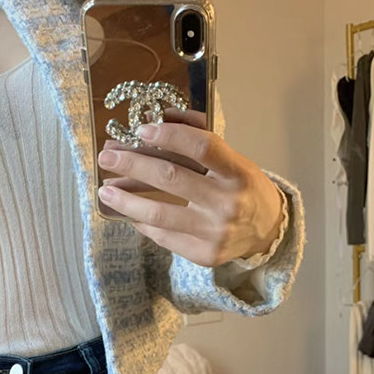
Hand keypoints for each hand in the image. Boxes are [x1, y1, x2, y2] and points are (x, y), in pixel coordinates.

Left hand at [96, 106, 284, 266]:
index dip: (170, 135)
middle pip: (171, 179)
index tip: (142, 129)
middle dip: (133, 164)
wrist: (267, 231)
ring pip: (160, 214)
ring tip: (106, 190)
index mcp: (238, 172)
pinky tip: (129, 213)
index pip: (202, 147)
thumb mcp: (233, 158)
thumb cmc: (244, 188)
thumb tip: (157, 119)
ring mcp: (215, 232)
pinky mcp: (204, 254)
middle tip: (107, 157)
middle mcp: (227, 203)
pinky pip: (164, 236)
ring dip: (126, 201)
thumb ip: (199, 136)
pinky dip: (143, 222)